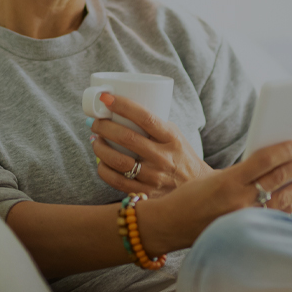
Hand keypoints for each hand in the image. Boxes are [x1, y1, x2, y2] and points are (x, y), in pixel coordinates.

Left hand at [89, 93, 212, 196]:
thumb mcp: (173, 134)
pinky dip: (103, 169)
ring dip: (100, 148)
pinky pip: (116, 181)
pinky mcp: (146, 193)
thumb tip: (119, 110)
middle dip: (104, 127)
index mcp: (171, 138)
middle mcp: (163, 157)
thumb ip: (152, 124)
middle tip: (96, 122)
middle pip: (127, 138)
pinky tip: (101, 162)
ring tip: (96, 140)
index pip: (145, 117)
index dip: (123, 106)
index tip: (106, 98)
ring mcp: (154, 177)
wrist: (196, 186)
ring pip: (118, 161)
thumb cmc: (180, 154)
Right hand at [135, 139, 291, 254]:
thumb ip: (241, 173)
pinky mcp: (245, 232)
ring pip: (282, 200)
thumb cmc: (187, 198)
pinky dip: (289, 206)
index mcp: (228, 182)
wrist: (169, 225)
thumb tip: (271, 165)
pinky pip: (274, 217)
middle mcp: (239, 201)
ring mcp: (244, 219)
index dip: (287, 150)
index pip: (266, 161)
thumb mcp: (212, 177)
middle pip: (279, 179)